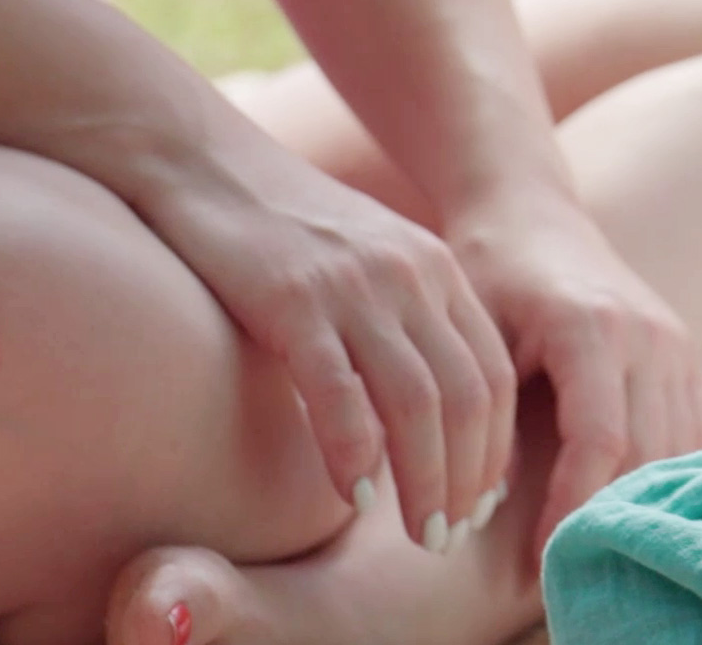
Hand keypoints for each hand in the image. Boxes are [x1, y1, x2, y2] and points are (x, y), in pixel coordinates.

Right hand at [138, 127, 515, 551]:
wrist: (205, 162)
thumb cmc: (281, 227)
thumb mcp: (366, 263)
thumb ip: (400, 320)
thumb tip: (418, 414)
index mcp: (435, 268)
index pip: (493, 372)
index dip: (496, 447)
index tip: (482, 504)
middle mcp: (411, 274)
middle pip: (468, 393)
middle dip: (468, 477)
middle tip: (451, 539)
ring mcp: (355, 285)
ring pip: (418, 400)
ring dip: (424, 479)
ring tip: (419, 538)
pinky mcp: (294, 299)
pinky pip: (339, 389)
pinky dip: (354, 450)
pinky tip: (354, 495)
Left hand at [449, 181, 701, 557]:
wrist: (532, 215)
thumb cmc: (492, 275)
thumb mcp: (477, 337)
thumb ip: (489, 417)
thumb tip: (489, 506)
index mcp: (594, 326)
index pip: (601, 441)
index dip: (572, 508)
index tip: (538, 561)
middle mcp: (648, 335)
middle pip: (646, 453)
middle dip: (609, 519)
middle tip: (569, 574)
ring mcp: (676, 343)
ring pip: (678, 449)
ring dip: (644, 505)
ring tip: (604, 553)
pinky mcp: (686, 354)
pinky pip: (694, 432)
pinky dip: (670, 477)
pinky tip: (641, 513)